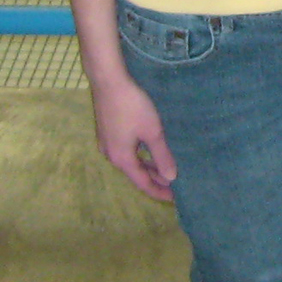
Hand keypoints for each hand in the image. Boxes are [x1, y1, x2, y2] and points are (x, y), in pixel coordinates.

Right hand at [90, 73, 176, 200]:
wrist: (109, 82)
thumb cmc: (133, 106)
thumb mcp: (153, 132)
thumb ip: (162, 155)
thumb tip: (170, 177)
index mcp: (122, 159)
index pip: (143, 183)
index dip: (159, 192)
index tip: (175, 199)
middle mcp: (111, 155)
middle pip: (136, 173)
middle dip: (155, 180)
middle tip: (174, 186)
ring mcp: (107, 143)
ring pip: (131, 161)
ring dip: (148, 167)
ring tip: (166, 170)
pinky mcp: (107, 132)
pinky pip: (127, 151)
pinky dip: (140, 156)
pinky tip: (150, 151)